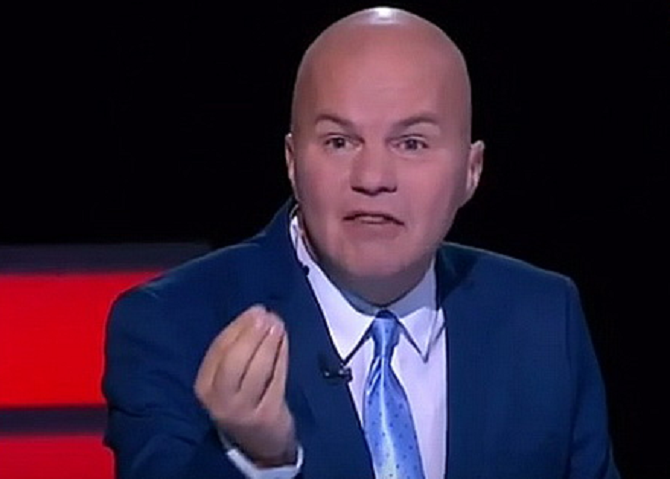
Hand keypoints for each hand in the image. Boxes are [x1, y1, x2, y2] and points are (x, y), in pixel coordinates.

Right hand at [194, 305, 295, 466]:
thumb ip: (237, 349)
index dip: (238, 327)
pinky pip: (275, 379)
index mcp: (204, 386)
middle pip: (234, 360)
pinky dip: (280, 356)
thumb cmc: (243, 399)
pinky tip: (284, 341)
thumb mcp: (229, 378)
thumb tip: (255, 313)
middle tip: (267, 316)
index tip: (255, 310)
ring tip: (278, 324)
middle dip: (252, 334)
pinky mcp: (265, 415)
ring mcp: (242, 410)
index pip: (219, 350)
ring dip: (268, 342)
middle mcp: (218, 400)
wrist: (259, 442)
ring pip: (256, 369)